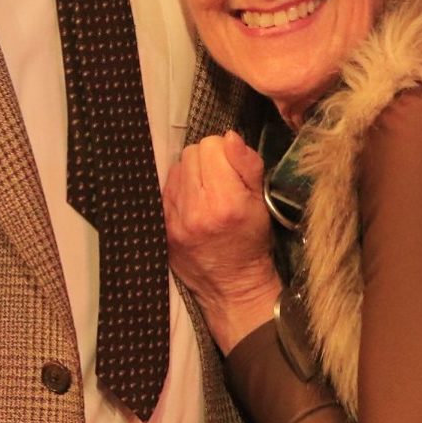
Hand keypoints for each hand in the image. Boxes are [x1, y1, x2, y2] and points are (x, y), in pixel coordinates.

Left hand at [164, 131, 282, 352]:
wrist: (232, 287)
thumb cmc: (252, 241)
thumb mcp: (261, 202)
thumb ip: (247, 164)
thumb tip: (229, 135)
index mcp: (225, 200)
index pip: (211, 145)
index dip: (225, 153)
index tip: (233, 169)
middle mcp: (196, 208)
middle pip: (191, 152)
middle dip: (207, 160)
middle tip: (220, 180)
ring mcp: (174, 219)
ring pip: (176, 167)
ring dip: (191, 173)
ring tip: (206, 192)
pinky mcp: (161, 226)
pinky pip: (165, 187)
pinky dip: (179, 189)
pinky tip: (192, 203)